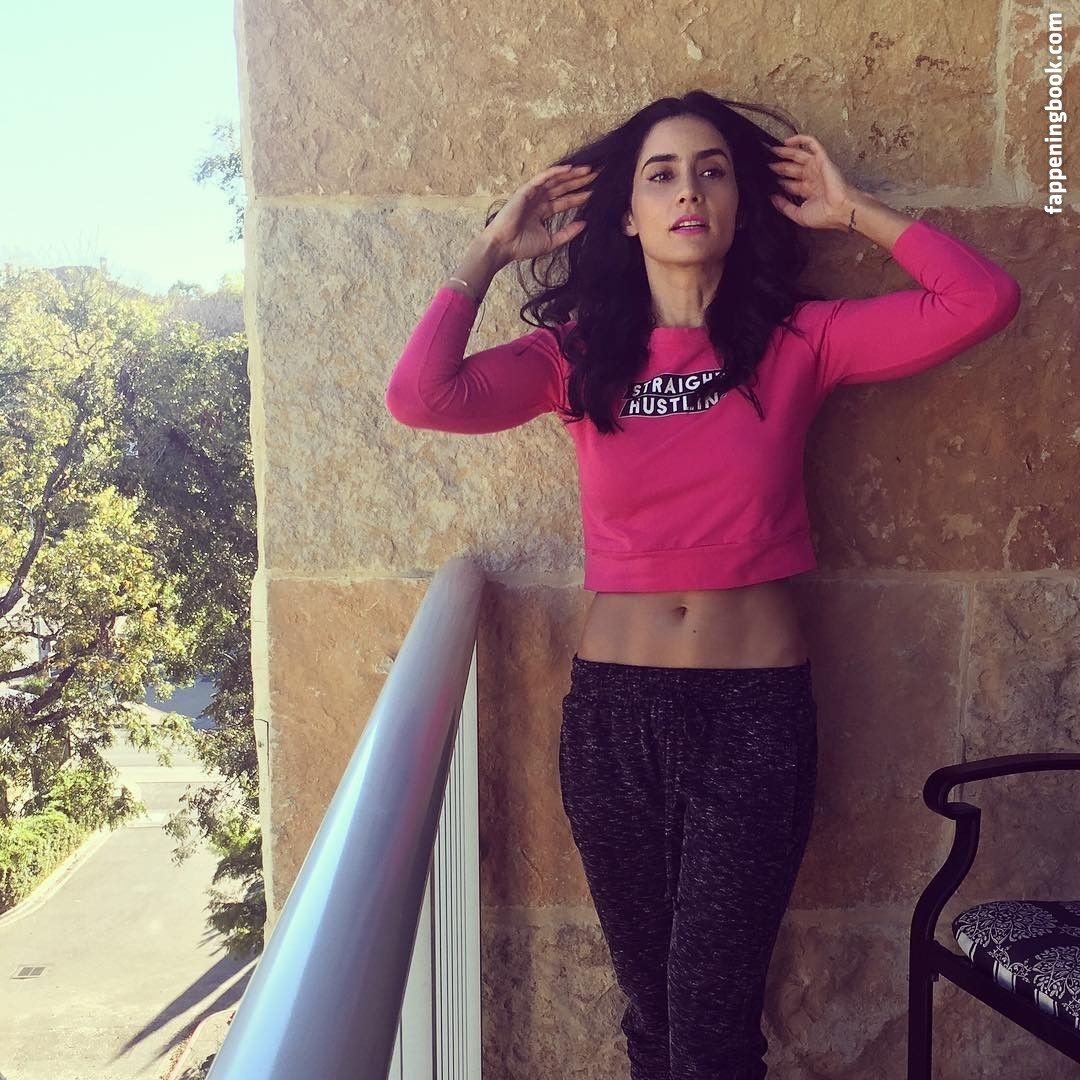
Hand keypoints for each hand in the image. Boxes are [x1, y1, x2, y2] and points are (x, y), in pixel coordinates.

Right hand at [482, 163, 597, 263]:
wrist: (503, 247)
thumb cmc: (522, 247)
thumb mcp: (550, 242)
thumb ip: (567, 233)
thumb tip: (585, 224)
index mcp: (543, 211)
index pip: (565, 201)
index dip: (580, 196)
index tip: (596, 191)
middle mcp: (539, 200)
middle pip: (563, 188)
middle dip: (579, 181)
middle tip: (597, 175)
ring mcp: (532, 194)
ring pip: (555, 180)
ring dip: (571, 174)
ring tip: (588, 169)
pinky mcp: (526, 190)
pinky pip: (542, 178)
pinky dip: (555, 172)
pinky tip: (569, 168)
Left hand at [766, 134, 857, 230]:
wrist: (839, 208)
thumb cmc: (825, 215)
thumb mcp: (799, 215)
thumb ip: (785, 207)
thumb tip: (773, 199)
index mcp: (808, 191)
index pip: (790, 183)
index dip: (779, 181)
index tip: (767, 180)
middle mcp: (812, 178)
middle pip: (792, 168)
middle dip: (779, 166)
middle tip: (767, 163)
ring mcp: (817, 167)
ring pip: (799, 155)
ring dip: (785, 152)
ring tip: (772, 150)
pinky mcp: (822, 159)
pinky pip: (812, 144)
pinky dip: (800, 140)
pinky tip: (786, 141)